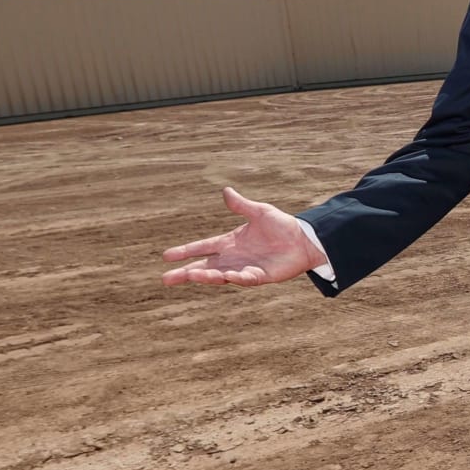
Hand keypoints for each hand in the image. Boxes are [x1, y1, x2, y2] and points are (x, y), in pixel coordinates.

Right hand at [162, 186, 327, 286]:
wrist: (304, 239)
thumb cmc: (281, 226)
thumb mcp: (259, 212)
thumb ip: (241, 205)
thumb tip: (226, 191)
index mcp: (229, 242)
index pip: (202, 248)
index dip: (185, 251)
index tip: (166, 256)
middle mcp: (233, 258)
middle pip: (205, 267)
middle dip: (186, 273)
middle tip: (166, 279)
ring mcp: (245, 268)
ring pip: (220, 275)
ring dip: (206, 276)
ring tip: (191, 276)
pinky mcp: (260, 276)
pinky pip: (246, 278)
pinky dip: (237, 277)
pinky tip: (227, 276)